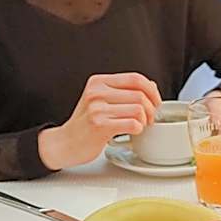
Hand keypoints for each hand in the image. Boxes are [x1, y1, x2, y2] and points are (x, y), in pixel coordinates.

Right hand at [39, 73, 161, 169]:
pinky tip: (133, 132)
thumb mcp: (100, 100)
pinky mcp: (99, 125)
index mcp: (99, 82)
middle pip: (140, 95)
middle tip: (150, 119)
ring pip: (139, 109)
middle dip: (152, 109)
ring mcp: (97, 108)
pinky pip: (132, 124)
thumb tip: (151, 85)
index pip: (135, 78)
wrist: (64, 143)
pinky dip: (138, 129)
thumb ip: (122, 91)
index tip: (156, 102)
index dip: (152, 90)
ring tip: (140, 126)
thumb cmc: (85, 124)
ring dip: (145, 120)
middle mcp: (97, 92)